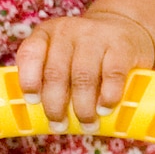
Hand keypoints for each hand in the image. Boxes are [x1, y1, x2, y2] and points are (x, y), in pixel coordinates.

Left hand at [15, 11, 154, 126]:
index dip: (29, 80)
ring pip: (83, 77)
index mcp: (46, 33)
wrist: (125, 28)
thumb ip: (47, 77)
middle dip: (55, 106)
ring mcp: (96, 36)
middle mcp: (68, 31)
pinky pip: (112, 75)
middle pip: (55, 73)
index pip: (30, 53)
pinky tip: (105, 109)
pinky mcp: (122, 45)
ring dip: (83, 108)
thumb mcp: (61, 55)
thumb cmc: (84, 53)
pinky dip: (108, 97)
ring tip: (86, 124)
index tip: (33, 102)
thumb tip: (37, 117)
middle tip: (59, 125)